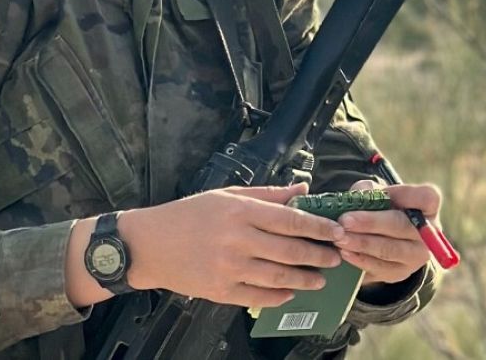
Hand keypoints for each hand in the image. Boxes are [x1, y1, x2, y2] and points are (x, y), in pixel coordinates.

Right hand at [119, 182, 345, 308]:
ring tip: (319, 279)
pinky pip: (259, 296)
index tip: (336, 231)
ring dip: (305, 279)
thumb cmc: (187, 215)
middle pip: (290, 250)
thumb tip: (302, 189)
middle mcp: (236, 240)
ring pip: (279, 276)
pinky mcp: (220, 290)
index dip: (318, 227)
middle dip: (319, 255)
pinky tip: (290, 291)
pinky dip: (279, 295)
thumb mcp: (226, 195)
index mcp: (239, 211)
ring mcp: (228, 268)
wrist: (148, 245)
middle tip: (336, 257)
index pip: (290, 219)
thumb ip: (267, 194)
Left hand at [331, 179, 441, 284]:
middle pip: (401, 226)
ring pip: (389, 250)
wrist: (381, 236)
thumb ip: (368, 191)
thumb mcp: (375, 192)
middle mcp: (428, 233)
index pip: (427, 198)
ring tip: (340, 238)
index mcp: (427, 207)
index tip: (382, 193)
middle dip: (370, 223)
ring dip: (362, 244)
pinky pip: (380, 268)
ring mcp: (416, 256)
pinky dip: (360, 260)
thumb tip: (358, 197)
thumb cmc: (379, 207)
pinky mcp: (400, 273)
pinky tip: (344, 253)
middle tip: (345, 221)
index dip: (406, 195)